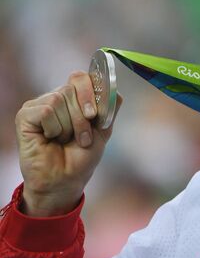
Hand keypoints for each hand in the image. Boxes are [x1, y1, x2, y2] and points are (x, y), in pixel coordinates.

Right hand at [15, 71, 122, 216]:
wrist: (66, 180)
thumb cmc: (82, 156)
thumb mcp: (103, 128)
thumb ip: (110, 106)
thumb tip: (115, 88)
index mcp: (74, 98)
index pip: (81, 77)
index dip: (90, 92)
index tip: (94, 115)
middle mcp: (55, 97)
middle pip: (72, 88)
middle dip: (82, 117)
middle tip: (82, 137)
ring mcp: (39, 105)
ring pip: (59, 98)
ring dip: (69, 126)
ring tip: (65, 140)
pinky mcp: (25, 115)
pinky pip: (46, 110)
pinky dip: (54, 128)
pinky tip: (50, 139)